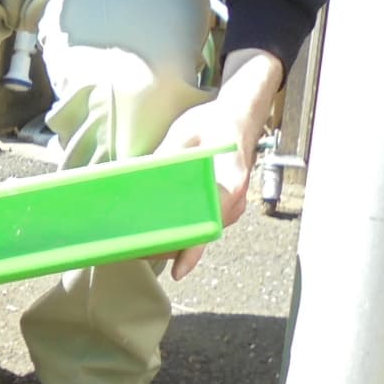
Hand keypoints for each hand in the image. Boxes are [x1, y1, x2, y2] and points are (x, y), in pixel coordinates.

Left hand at [156, 49, 282, 280]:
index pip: (213, 220)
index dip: (194, 249)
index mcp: (231, 179)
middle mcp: (236, 198)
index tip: (179, 268)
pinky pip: (208, 223)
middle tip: (142, 254)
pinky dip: (189, 231)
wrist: (242, 115)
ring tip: (146, 247)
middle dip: (176, 249)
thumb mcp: (187, 132)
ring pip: (207, 232)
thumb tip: (141, 173)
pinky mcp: (227, 204)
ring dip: (180, 242)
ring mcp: (234, 204)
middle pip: (206, 234)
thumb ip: (168, 154)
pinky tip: (163, 232)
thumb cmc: (217, 122)